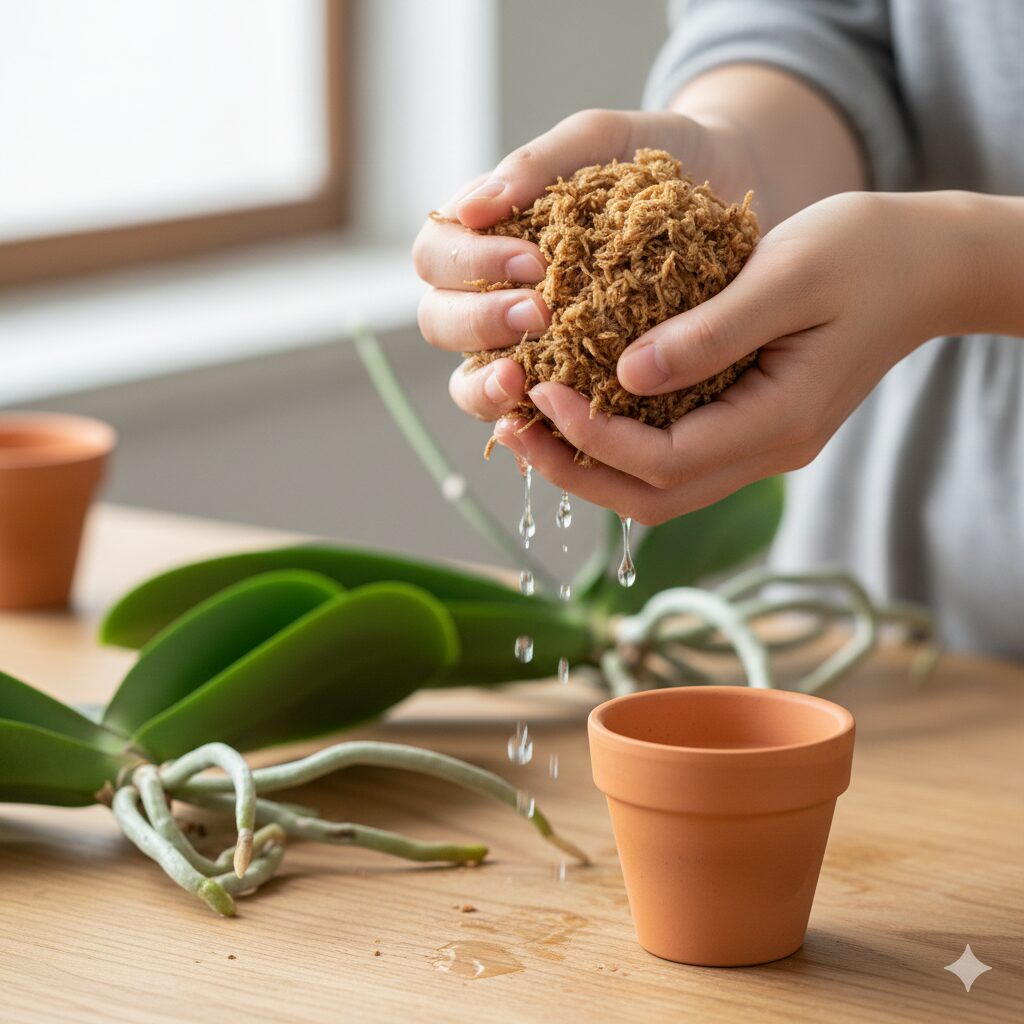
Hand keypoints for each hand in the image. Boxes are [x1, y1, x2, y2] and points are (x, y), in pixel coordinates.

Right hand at [412, 108, 759, 421]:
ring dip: (486, 385)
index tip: (533, 261)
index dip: (468, 264)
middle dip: (478, 322)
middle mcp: (487, 295)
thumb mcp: (601, 140)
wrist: (721, 192)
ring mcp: (519, 348)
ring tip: (524, 381)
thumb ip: (539, 163)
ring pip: (466, 382)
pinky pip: (527, 416)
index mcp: (481, 236)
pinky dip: (529, 421)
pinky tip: (555, 418)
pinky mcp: (561, 386)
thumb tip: (472, 209)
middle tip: (538, 314)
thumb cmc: (650, 162)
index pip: (435, 255)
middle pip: (439, 321)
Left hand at [494, 191, 953, 523]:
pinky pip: (672, 456)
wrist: (924, 264)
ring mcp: (759, 444)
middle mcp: (767, 449)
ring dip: (588, 465)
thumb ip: (709, 332)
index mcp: (779, 421)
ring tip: (525, 424)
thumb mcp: (787, 275)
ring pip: (660, 488)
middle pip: (653, 497)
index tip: (539, 390)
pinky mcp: (749, 424)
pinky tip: (576, 408)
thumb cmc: (864, 253)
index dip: (593, 436)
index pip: (665, 460)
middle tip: (509, 427)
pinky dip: (616, 445)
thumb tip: (623, 376)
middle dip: (575, 470)